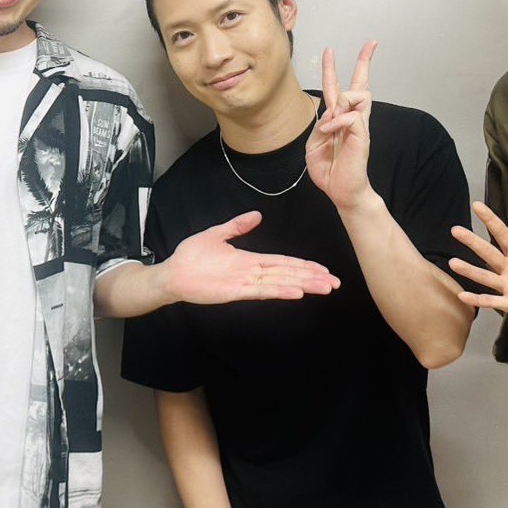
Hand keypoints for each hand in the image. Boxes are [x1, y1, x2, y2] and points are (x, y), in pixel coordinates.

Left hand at [164, 211, 339, 303]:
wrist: (172, 273)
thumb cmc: (191, 257)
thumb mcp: (217, 234)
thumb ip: (237, 226)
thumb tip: (257, 215)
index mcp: (249, 260)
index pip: (283, 262)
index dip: (303, 266)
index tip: (322, 269)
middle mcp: (252, 273)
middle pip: (288, 274)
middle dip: (312, 278)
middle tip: (335, 283)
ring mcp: (245, 283)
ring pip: (281, 283)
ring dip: (303, 285)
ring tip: (324, 288)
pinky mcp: (235, 291)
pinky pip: (262, 291)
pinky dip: (280, 291)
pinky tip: (296, 292)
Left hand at [305, 42, 376, 208]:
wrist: (341, 191)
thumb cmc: (330, 170)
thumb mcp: (314, 144)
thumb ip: (320, 124)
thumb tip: (331, 111)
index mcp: (338, 119)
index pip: (338, 89)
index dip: (332, 69)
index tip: (330, 51)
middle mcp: (352, 118)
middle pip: (360, 84)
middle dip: (364, 61)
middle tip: (371, 43)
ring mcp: (359, 125)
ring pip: (356, 94)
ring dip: (340, 103)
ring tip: (330, 125)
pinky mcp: (362, 134)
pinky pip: (351, 115)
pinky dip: (337, 121)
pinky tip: (331, 133)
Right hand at [449, 200, 507, 322]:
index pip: (502, 233)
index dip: (490, 219)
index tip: (477, 205)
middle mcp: (507, 267)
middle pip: (488, 252)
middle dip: (472, 241)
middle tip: (455, 230)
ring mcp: (506, 285)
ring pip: (485, 276)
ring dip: (469, 270)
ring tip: (452, 263)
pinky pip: (492, 300)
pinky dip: (478, 300)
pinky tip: (463, 296)